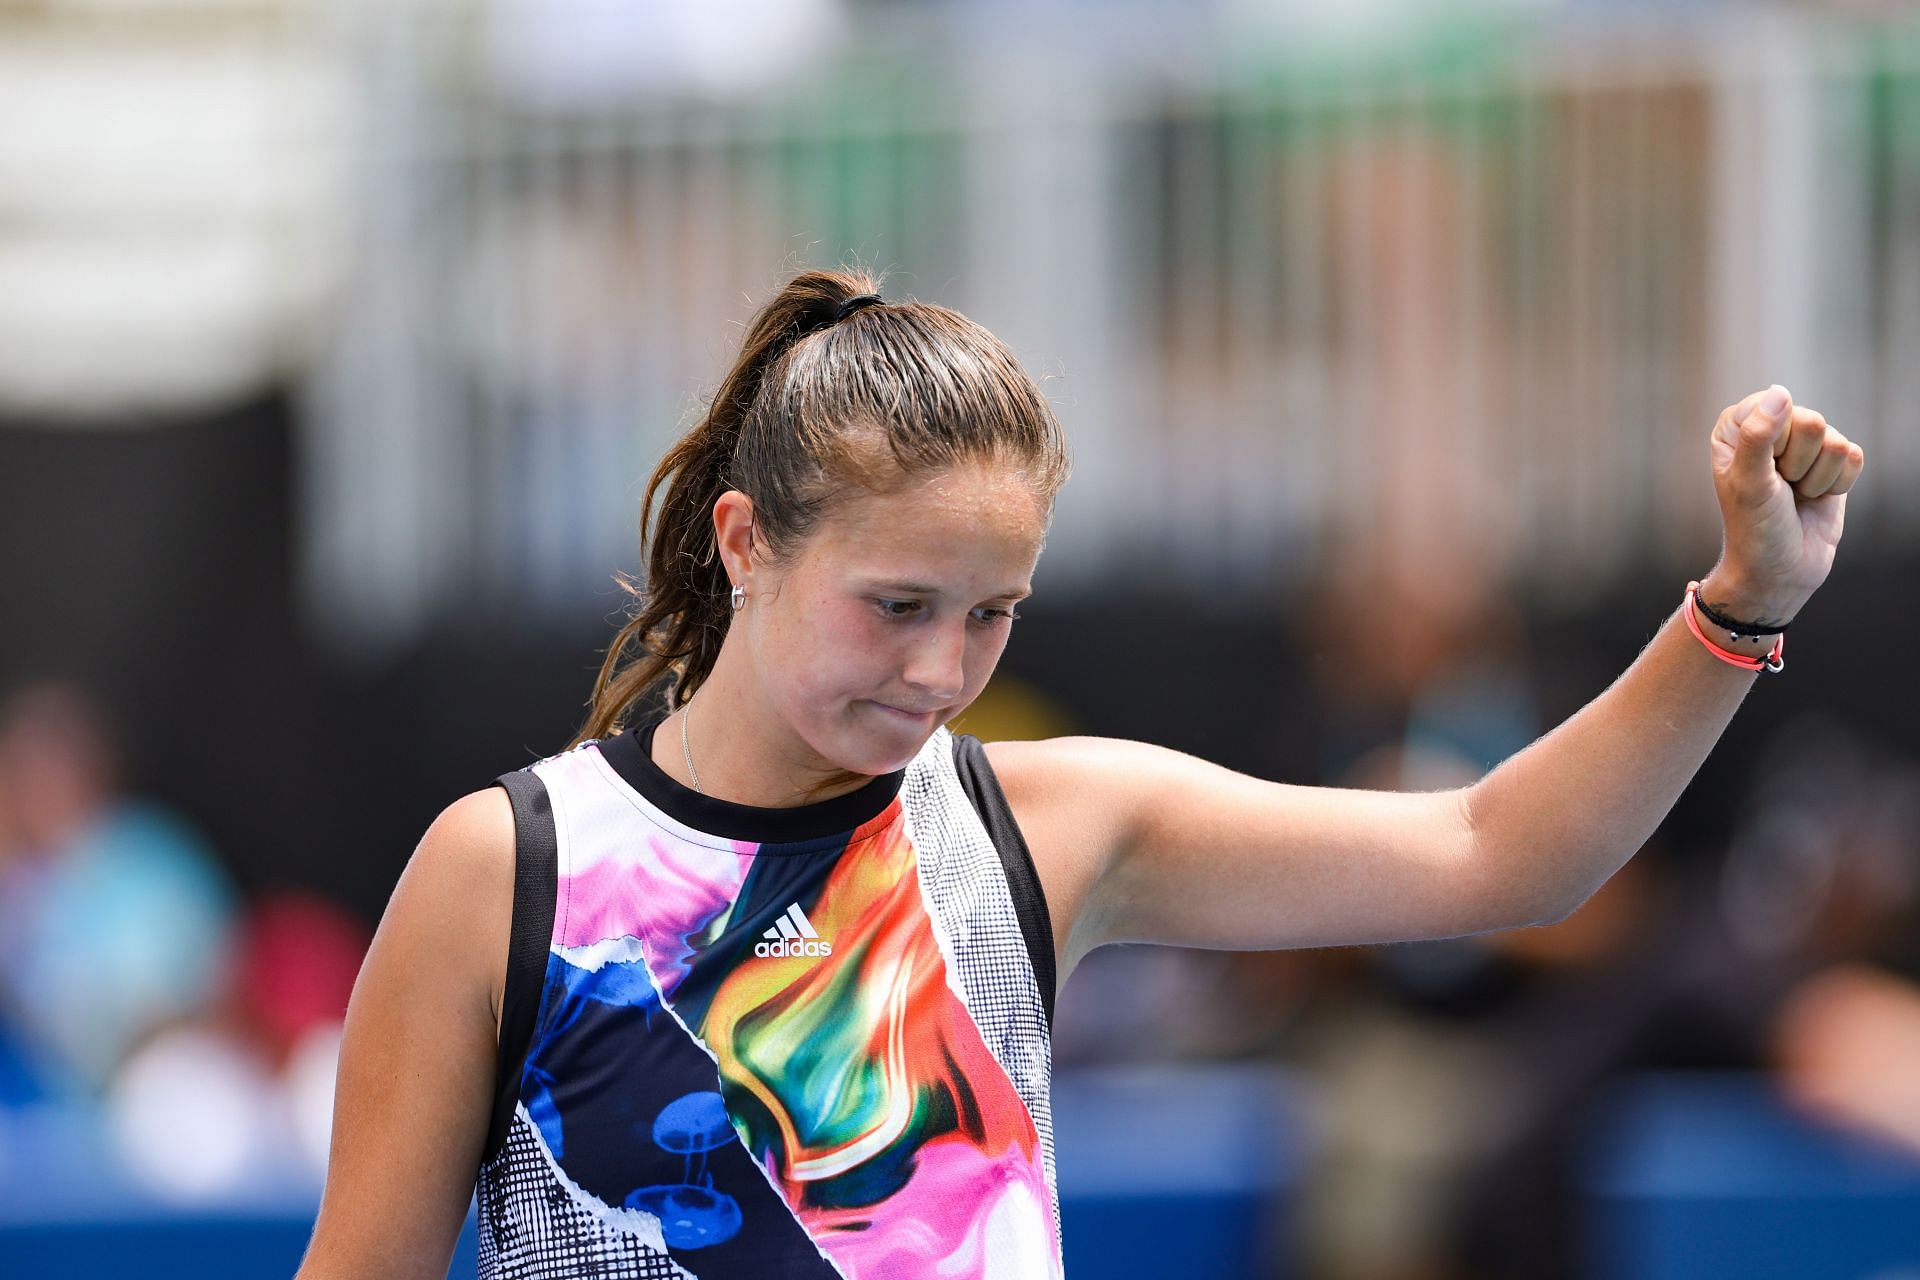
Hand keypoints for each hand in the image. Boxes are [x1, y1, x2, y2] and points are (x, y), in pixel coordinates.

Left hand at [1708, 384, 1863, 616]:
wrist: (1781, 569)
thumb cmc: (1754, 527)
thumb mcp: (1749, 482)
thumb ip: (1758, 436)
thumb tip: (1780, 392)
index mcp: (1739, 426)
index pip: (1776, 406)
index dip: (1776, 443)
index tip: (1762, 470)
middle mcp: (1772, 429)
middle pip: (1812, 421)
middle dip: (1799, 464)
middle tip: (1781, 488)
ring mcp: (1804, 445)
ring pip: (1835, 441)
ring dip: (1817, 478)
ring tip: (1795, 496)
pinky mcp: (1832, 463)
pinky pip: (1854, 457)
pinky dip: (1837, 484)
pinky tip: (1815, 498)